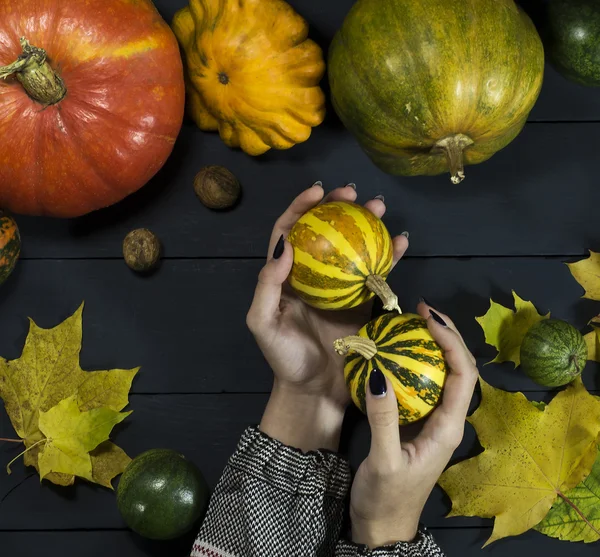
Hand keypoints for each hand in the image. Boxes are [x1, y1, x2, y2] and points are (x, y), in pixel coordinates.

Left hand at [247, 183, 407, 451]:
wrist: (316, 392)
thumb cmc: (285, 359)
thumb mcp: (263, 324)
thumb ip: (266, 285)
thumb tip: (285, 244)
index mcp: (286, 277)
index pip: (290, 231)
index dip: (301, 207)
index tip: (319, 191)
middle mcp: (313, 276)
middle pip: (325, 232)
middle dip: (339, 207)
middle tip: (356, 194)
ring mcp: (340, 287)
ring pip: (353, 247)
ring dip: (367, 224)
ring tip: (380, 208)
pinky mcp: (363, 302)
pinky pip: (377, 273)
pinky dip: (389, 256)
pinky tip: (401, 241)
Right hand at [349, 303, 478, 546]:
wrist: (381, 524)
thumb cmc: (386, 497)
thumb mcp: (384, 460)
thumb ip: (383, 420)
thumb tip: (378, 375)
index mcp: (448, 427)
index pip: (463, 375)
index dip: (452, 342)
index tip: (428, 318)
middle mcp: (447, 419)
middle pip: (459, 368)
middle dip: (447, 334)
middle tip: (421, 309)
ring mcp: (433, 420)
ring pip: (443, 373)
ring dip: (433, 344)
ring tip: (413, 321)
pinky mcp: (417, 421)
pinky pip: (421, 383)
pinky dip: (414, 361)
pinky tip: (397, 351)